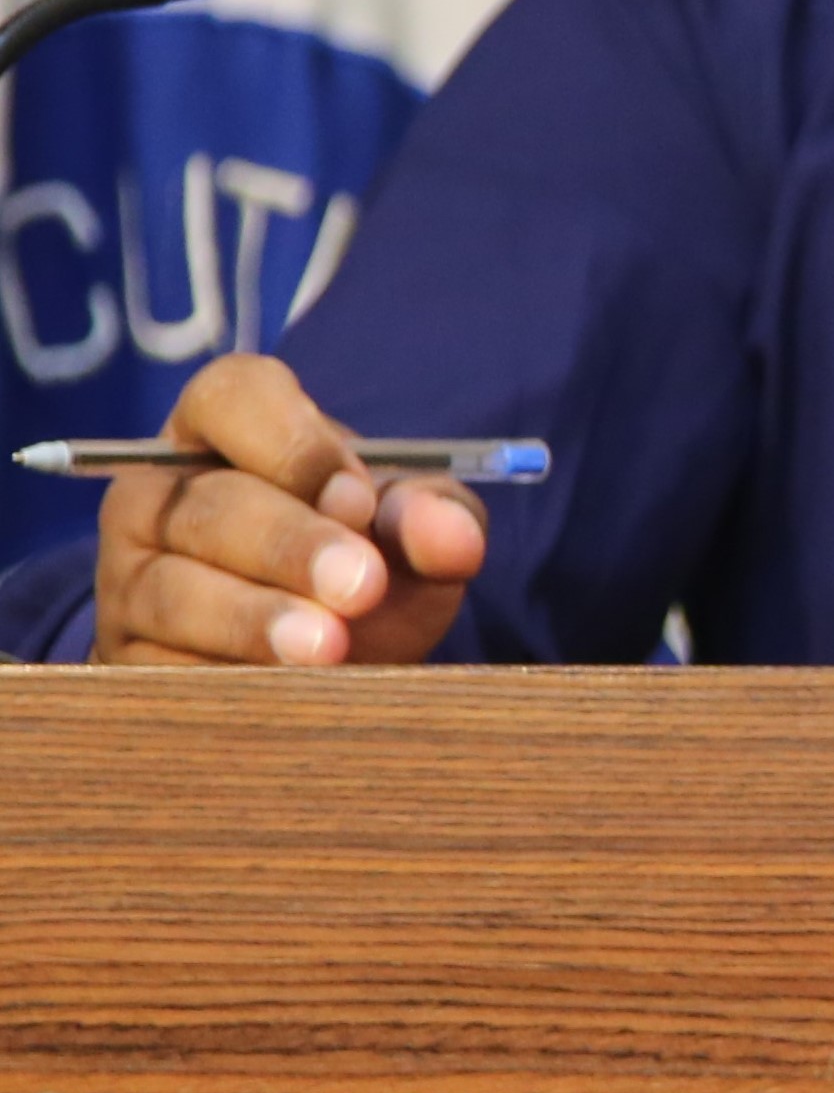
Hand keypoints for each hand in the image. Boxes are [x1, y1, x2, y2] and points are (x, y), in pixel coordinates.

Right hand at [91, 355, 485, 667]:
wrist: (319, 660)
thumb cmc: (362, 560)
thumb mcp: (408, 528)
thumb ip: (433, 518)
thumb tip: (451, 537)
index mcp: (223, 427)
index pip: (233, 397)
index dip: (295, 446)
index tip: (359, 500)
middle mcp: (158, 493)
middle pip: (210, 505)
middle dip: (291, 546)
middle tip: (362, 586)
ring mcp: (128, 577)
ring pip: (175, 591)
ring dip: (254, 621)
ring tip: (328, 649)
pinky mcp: (124, 658)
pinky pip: (162, 670)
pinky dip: (228, 682)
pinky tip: (285, 695)